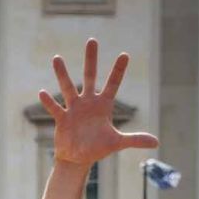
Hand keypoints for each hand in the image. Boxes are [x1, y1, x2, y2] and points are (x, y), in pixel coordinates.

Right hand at [40, 39, 156, 166]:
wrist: (77, 158)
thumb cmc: (97, 148)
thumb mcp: (117, 143)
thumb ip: (135, 140)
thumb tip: (157, 143)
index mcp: (104, 105)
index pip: (113, 83)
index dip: (119, 70)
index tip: (125, 54)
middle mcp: (88, 102)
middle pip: (90, 76)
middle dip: (91, 59)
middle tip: (92, 40)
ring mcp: (74, 109)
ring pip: (68, 87)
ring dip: (62, 74)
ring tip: (56, 58)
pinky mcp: (62, 119)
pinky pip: (55, 108)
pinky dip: (48, 102)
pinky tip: (42, 93)